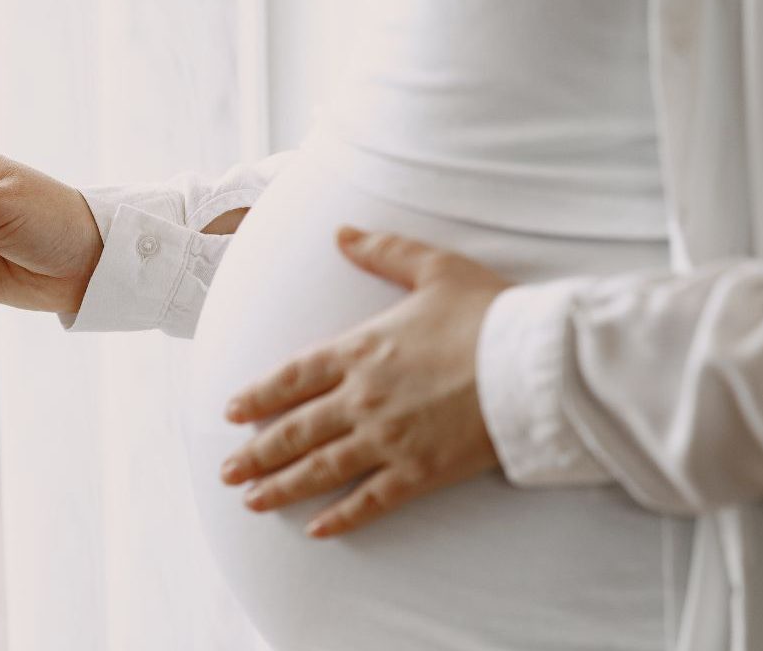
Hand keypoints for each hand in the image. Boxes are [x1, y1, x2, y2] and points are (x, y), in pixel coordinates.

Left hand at [221, 226, 511, 537]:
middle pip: (296, 430)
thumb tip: (341, 232)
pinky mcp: (419, 471)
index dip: (258, 396)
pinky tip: (316, 530)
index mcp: (361, 350)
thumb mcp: (433, 267)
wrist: (536, 362)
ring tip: (251, 502)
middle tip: (227, 471)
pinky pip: (370, 501)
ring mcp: (388, 438)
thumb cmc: (488, 313)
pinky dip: (341, 517)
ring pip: (321, 468)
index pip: (292, 377)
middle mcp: (363, 397)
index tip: (231, 412)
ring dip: (281, 487)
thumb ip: (383, 251)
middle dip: (256, 452)